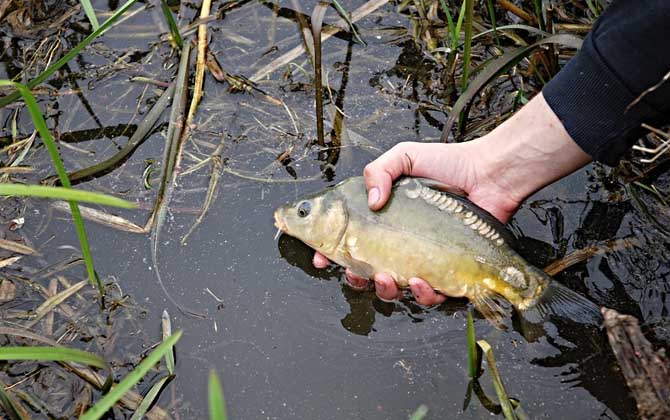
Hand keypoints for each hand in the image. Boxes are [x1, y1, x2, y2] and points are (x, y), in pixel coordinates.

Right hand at [315, 93, 591, 304]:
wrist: (490, 175)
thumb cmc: (449, 164)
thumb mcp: (405, 156)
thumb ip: (378, 170)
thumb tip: (372, 203)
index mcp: (384, 220)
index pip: (349, 241)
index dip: (331, 253)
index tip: (321, 258)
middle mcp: (400, 242)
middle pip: (367, 272)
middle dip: (355, 279)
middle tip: (355, 273)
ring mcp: (423, 258)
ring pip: (395, 289)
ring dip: (385, 290)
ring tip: (387, 279)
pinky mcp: (448, 271)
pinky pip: (431, 294)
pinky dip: (423, 294)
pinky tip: (422, 281)